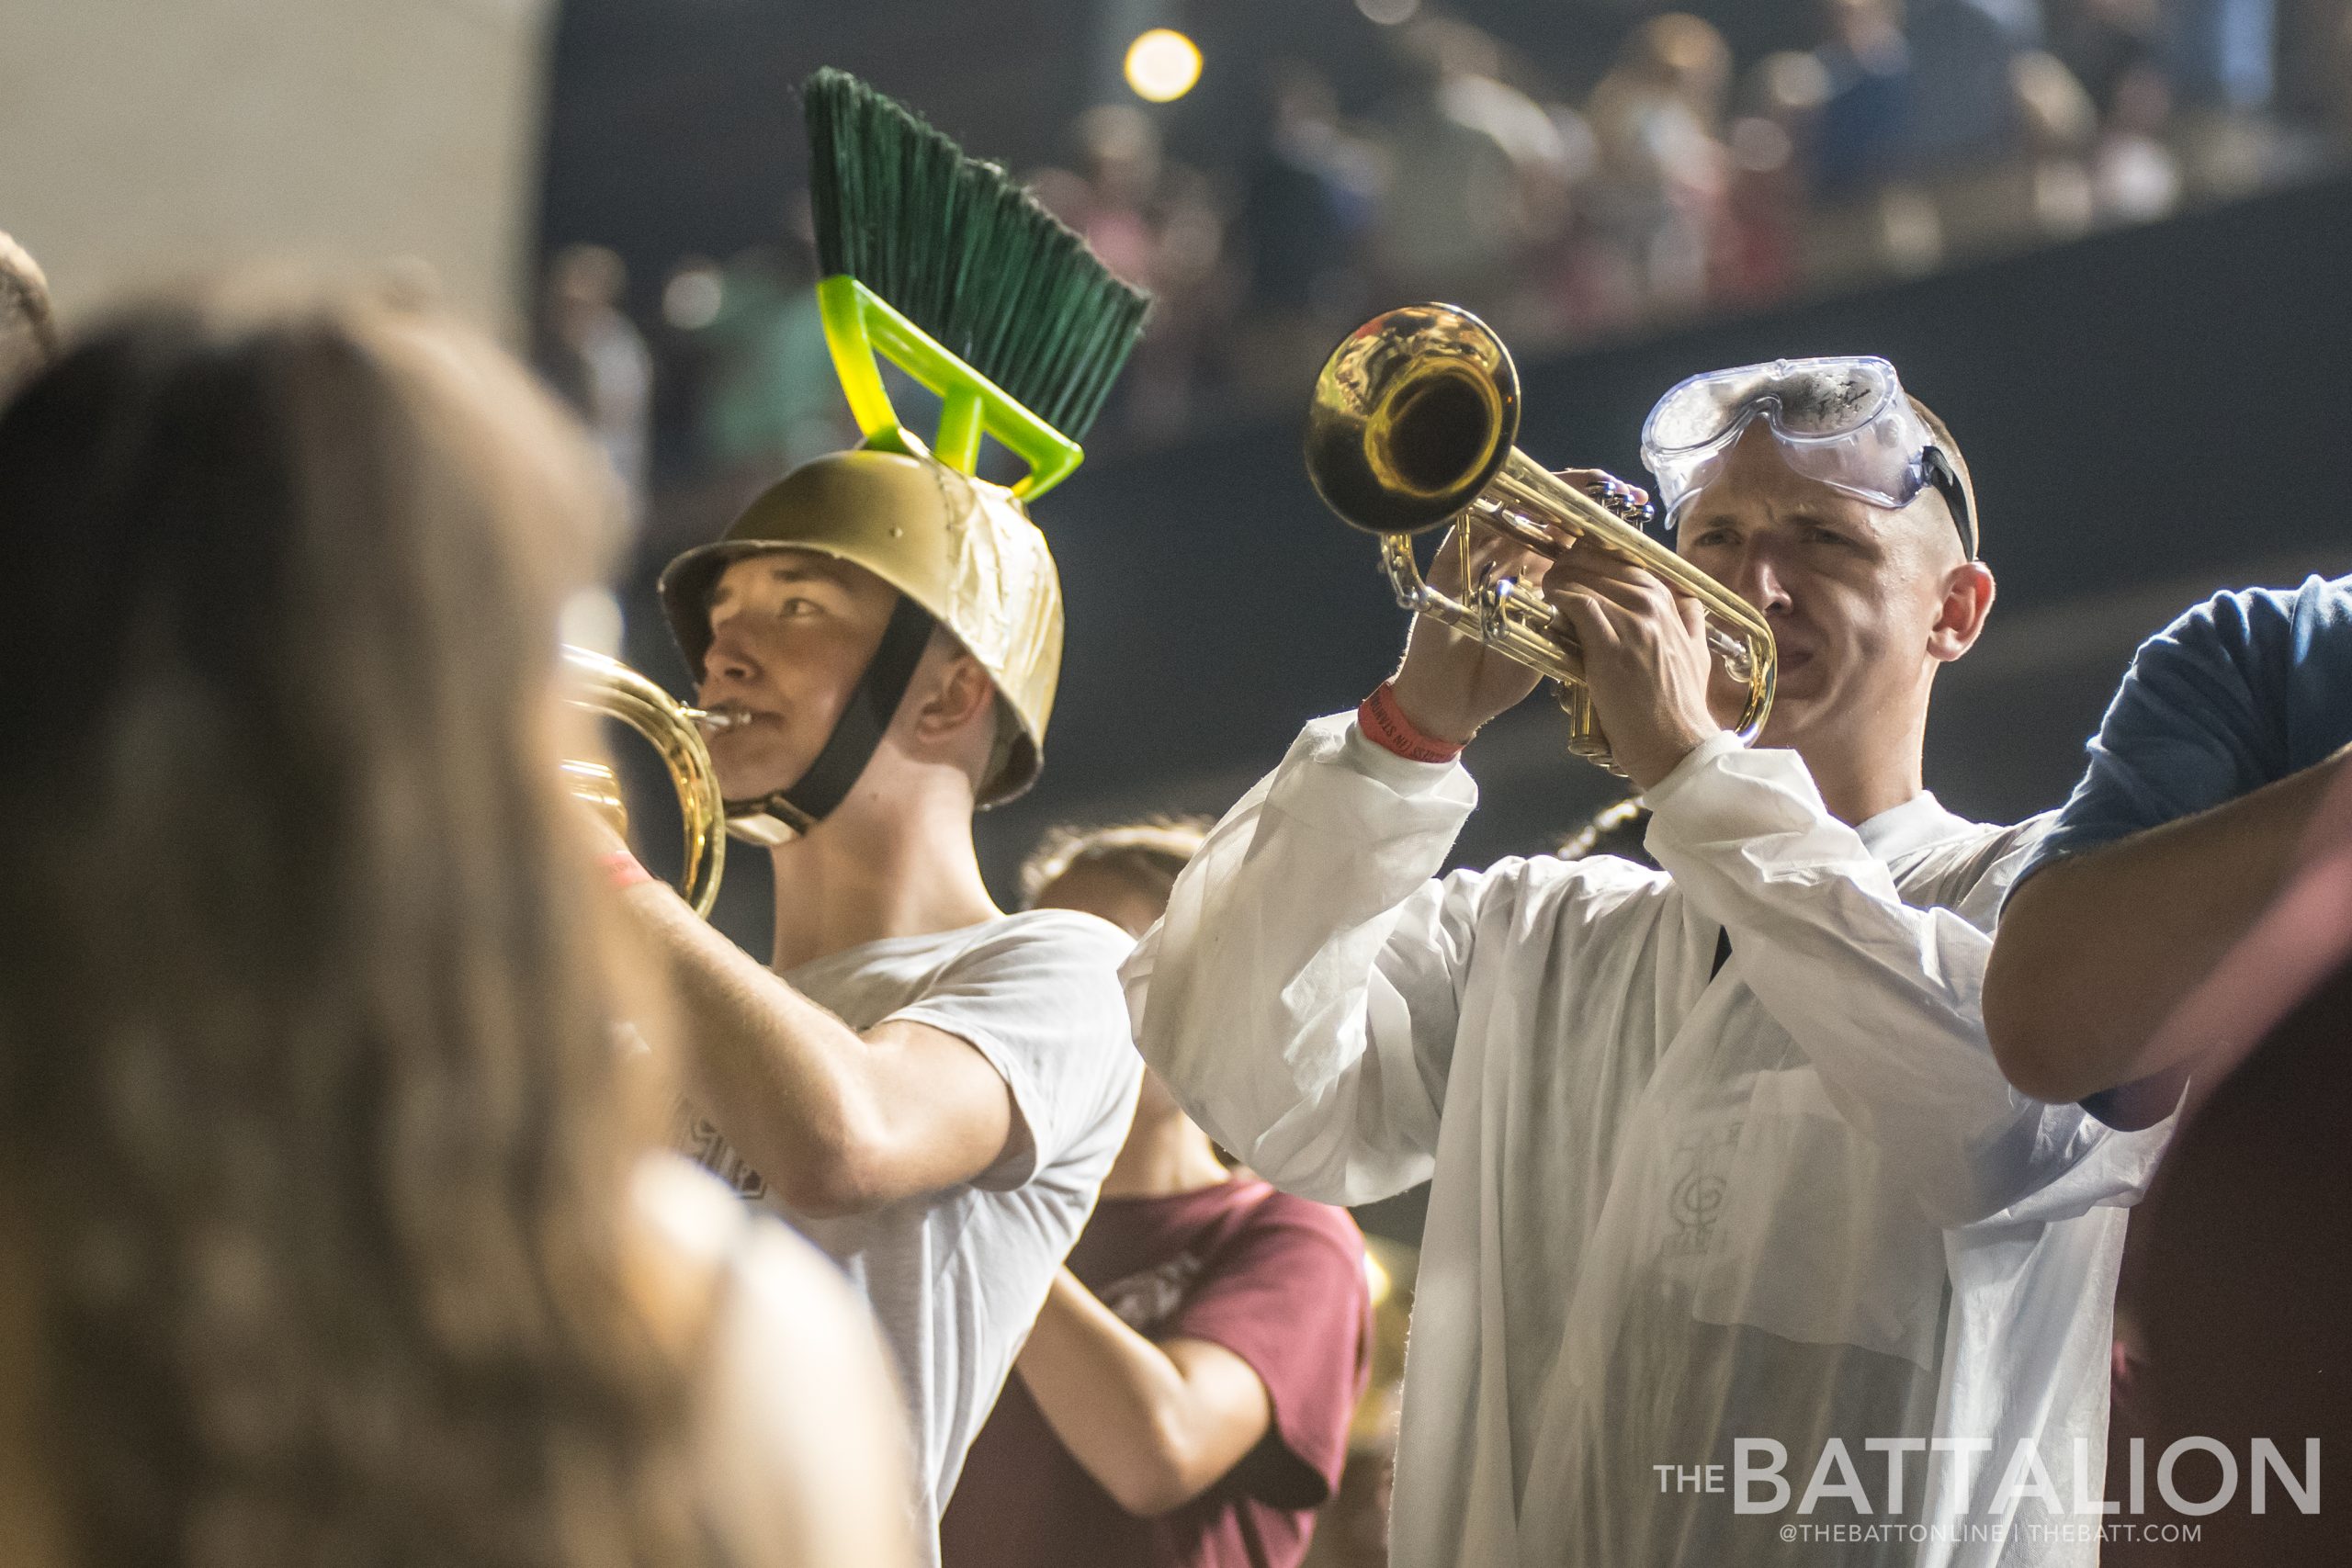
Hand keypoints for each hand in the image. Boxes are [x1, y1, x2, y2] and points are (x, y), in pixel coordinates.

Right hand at [1387, 469, 1630, 743]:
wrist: (1453, 704)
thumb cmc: (1499, 678)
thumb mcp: (1552, 641)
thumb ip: (1578, 613)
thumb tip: (1627, 587)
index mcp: (1533, 573)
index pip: (1566, 530)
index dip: (1599, 514)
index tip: (1637, 504)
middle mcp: (1505, 558)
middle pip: (1541, 510)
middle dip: (1579, 495)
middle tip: (1617, 488)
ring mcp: (1475, 558)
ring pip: (1509, 510)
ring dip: (1546, 497)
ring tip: (1581, 491)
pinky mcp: (1446, 565)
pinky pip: (1468, 527)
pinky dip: (1497, 514)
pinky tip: (1529, 506)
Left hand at [1542, 517, 1724, 790]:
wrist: (1678, 746)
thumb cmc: (1681, 709)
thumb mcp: (1697, 655)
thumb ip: (1690, 623)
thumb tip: (1684, 601)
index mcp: (1675, 609)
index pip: (1634, 567)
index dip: (1603, 559)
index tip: (1583, 559)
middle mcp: (1657, 609)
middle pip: (1610, 567)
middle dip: (1579, 562)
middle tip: (1558, 566)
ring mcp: (1636, 626)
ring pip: (1592, 582)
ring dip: (1565, 577)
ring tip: (1549, 582)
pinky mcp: (1612, 648)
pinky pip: (1581, 606)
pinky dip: (1563, 596)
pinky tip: (1551, 597)